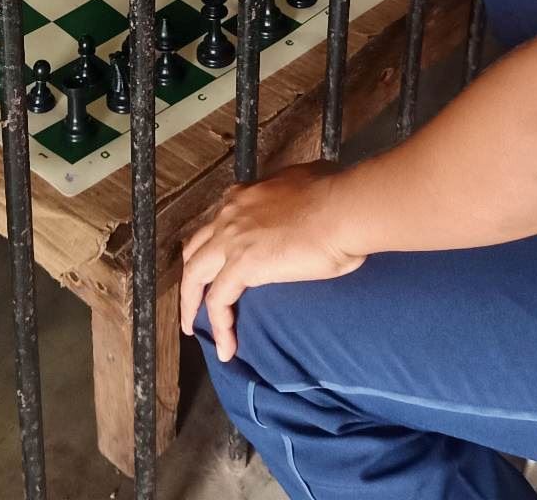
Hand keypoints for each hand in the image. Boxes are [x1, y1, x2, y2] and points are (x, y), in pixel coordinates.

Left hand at [179, 163, 363, 361]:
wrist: (346, 209)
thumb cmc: (339, 201)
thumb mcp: (305, 188)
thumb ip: (290, 200)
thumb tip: (301, 210)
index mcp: (246, 196)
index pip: (217, 223)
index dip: (212, 246)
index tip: (217, 265)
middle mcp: (231, 213)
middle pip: (195, 249)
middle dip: (191, 276)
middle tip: (193, 298)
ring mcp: (233, 238)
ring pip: (194, 274)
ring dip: (190, 303)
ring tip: (193, 327)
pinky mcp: (242, 265)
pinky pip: (218, 301)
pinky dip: (219, 327)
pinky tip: (225, 347)